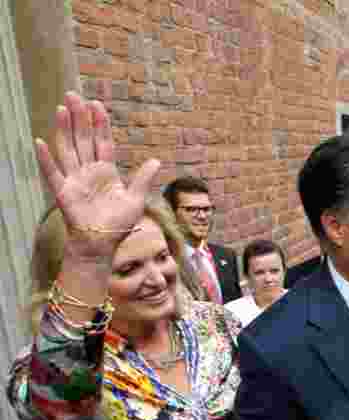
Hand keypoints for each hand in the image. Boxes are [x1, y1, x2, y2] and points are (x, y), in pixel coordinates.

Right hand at [35, 91, 159, 261]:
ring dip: (64, 129)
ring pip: (68, 149)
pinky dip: (45, 159)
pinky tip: (39, 142)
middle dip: (79, 117)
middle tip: (74, 95)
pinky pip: (52, 172)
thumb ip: (143, 178)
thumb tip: (157, 161)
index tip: (96, 104)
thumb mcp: (135, 199)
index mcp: (106, 170)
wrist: (102, 242)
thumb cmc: (118, 223)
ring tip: (62, 109)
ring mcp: (74, 179)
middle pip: (83, 139)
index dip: (99, 123)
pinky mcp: (63, 191)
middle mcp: (88, 170)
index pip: (102, 141)